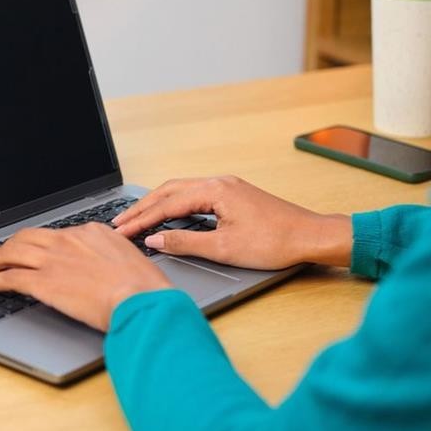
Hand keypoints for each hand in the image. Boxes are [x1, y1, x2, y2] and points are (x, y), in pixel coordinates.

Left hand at [0, 223, 170, 330]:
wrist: (139, 298)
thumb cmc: (142, 286)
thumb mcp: (128, 258)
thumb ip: (110, 255)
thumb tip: (104, 263)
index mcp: (90, 231)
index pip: (54, 234)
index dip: (37, 244)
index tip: (31, 251)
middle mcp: (67, 240)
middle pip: (26, 237)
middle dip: (7, 246)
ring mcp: (53, 259)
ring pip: (11, 253)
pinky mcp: (42, 282)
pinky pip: (9, 277)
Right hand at [113, 175, 351, 269]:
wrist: (310, 236)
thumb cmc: (274, 242)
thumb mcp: (224, 248)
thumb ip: (185, 243)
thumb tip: (155, 240)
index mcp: (214, 190)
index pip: (166, 204)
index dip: (141, 219)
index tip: (122, 231)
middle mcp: (218, 182)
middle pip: (169, 190)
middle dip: (142, 207)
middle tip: (119, 223)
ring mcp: (227, 186)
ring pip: (181, 190)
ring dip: (157, 204)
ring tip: (136, 218)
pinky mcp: (233, 194)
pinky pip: (195, 194)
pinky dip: (175, 204)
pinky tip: (167, 214)